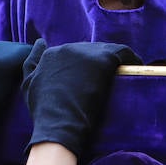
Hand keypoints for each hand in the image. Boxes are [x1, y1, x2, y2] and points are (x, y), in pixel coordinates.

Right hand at [21, 40, 140, 156]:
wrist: (58, 123)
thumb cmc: (43, 111)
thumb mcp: (28, 84)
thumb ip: (32, 61)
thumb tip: (41, 41)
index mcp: (52, 54)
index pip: (74, 54)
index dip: (85, 66)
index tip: (94, 78)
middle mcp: (68, 48)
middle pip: (91, 51)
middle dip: (100, 62)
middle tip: (111, 79)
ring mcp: (85, 53)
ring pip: (107, 50)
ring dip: (117, 60)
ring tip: (128, 72)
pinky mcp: (102, 59)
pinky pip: (122, 53)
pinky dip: (131, 57)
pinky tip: (137, 65)